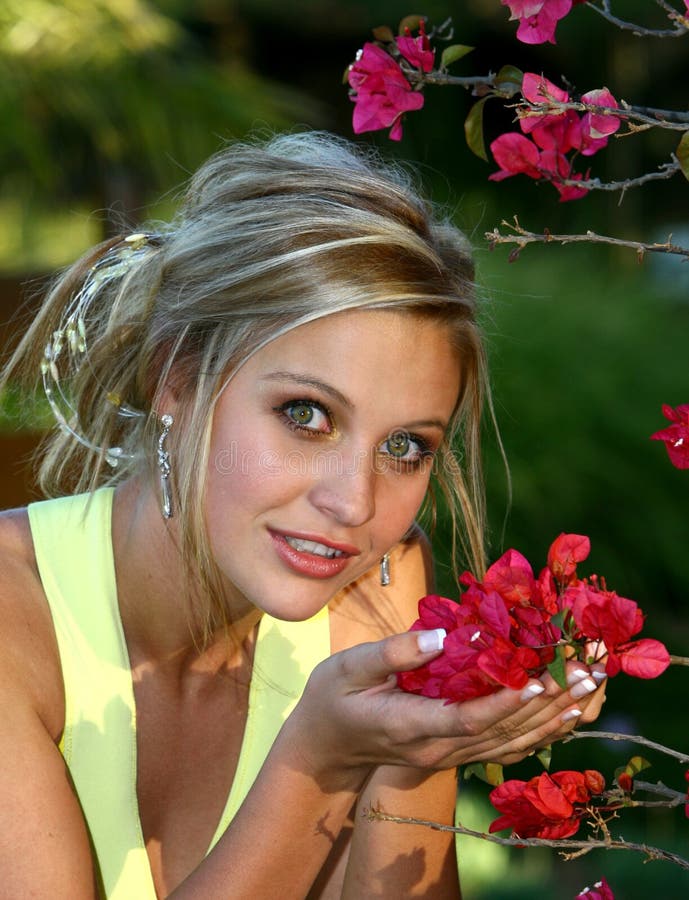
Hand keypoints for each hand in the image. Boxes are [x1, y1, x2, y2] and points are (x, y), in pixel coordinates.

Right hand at [285, 630, 605, 782]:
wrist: (327, 745)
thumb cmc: (333, 698)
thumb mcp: (349, 667)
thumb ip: (393, 652)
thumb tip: (442, 635)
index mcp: (408, 725)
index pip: (466, 719)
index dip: (505, 703)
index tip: (538, 680)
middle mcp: (435, 748)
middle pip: (499, 734)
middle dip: (545, 705)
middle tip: (584, 675)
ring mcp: (446, 756)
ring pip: (507, 744)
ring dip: (550, 719)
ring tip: (587, 691)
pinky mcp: (453, 753)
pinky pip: (503, 748)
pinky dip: (537, 734)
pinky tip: (563, 717)